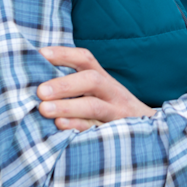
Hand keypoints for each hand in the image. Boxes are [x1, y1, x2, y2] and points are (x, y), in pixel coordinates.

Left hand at [36, 46, 154, 130]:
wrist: (150, 130)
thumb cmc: (112, 109)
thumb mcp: (99, 92)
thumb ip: (75, 85)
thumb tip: (36, 82)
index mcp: (103, 78)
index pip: (85, 59)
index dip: (63, 54)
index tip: (40, 54)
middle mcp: (111, 92)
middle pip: (91, 80)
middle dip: (65, 84)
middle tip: (40, 91)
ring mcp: (116, 112)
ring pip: (94, 106)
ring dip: (68, 107)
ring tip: (44, 109)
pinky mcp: (117, 132)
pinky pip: (97, 129)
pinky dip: (78, 127)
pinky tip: (60, 127)